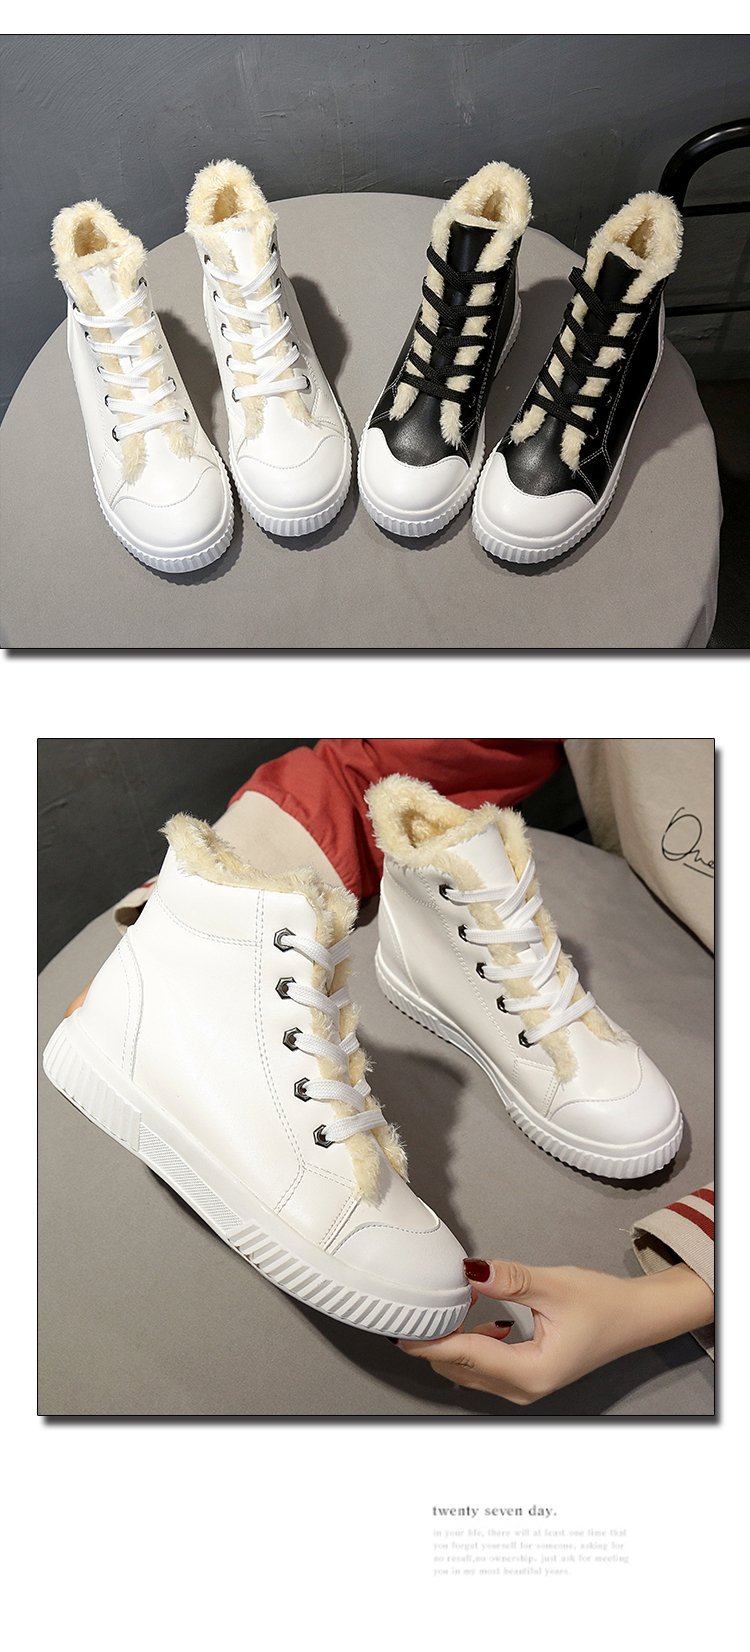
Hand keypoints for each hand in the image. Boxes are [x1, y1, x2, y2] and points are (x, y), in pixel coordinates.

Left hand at [399, 1258, 713, 1404]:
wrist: (635, 1318)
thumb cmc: (602, 1304)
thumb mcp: (553, 1285)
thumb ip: (508, 1280)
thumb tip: (467, 1272)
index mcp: (530, 1373)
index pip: (464, 1357)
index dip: (429, 1341)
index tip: (401, 1326)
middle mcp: (523, 1389)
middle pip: (460, 1369)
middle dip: (434, 1341)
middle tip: (414, 1307)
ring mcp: (524, 1387)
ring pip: (469, 1370)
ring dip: (450, 1342)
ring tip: (441, 1307)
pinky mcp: (526, 1377)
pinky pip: (484, 1366)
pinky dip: (469, 1343)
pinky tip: (473, 1317)